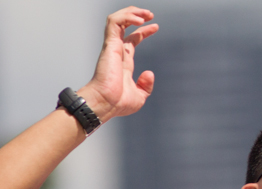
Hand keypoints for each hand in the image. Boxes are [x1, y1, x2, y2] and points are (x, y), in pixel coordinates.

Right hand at [77, 7, 158, 122]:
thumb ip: (145, 86)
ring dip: (132, 12)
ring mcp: (112, 47)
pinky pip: (115, 22)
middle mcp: (117, 52)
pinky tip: (140, 21)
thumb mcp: (139, 96)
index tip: (155, 26)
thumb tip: (149, 73)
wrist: (106, 104)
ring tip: (146, 14)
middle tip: (150, 15)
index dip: (143, 32)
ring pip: (118, 19)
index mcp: (123, 62)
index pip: (132, 40)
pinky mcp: (110, 45)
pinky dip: (127, 17)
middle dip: (137, 16)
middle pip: (124, 26)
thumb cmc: (117, 104)